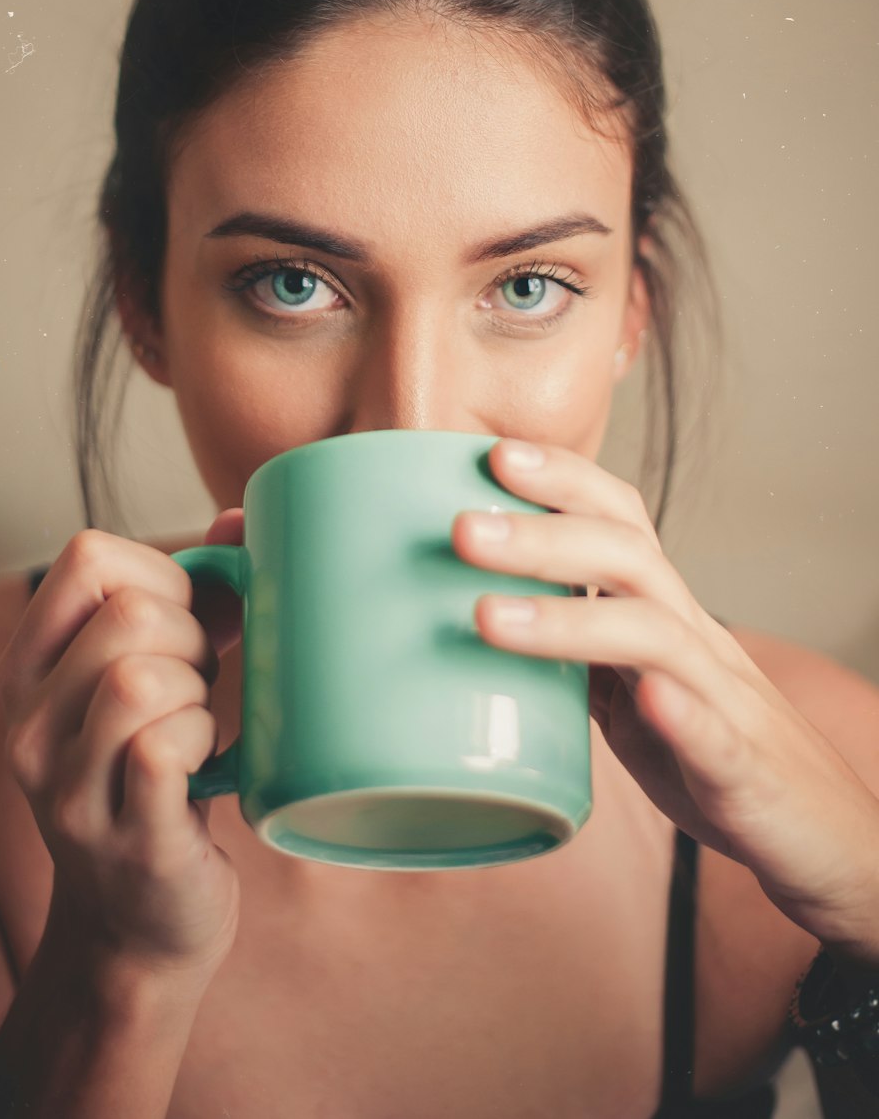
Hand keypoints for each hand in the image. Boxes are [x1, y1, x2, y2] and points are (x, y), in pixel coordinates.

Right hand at [0, 522, 240, 986]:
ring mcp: (69, 788)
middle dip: (192, 637)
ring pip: (142, 679)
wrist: (141, 925)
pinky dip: (204, 743)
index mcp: (30, 669)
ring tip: (198, 725)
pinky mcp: (125, 837)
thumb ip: (193, 595)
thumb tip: (242, 519)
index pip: (87, 558)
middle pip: (128, 617)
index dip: (161, 571)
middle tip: (201, 684)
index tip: (188, 619)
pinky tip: (206, 766)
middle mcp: (30, 726)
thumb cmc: (156, 778)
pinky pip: (166, 748)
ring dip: (198, 694)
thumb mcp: (148, 680)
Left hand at [452, 440, 878, 958]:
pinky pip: (716, 735)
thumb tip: (483, 616)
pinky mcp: (743, 769)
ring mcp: (723, 700)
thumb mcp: (630, 695)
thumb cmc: (714, 754)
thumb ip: (574, 655)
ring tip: (488, 616)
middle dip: (542, 535)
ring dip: (570, 619)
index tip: (492, 454)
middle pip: (628, 559)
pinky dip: (681, 714)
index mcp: (664, 615)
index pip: (620, 522)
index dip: (565, 481)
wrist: (825, 835)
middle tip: (463, 528)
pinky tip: (647, 702)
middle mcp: (695, 640)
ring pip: (656, 635)